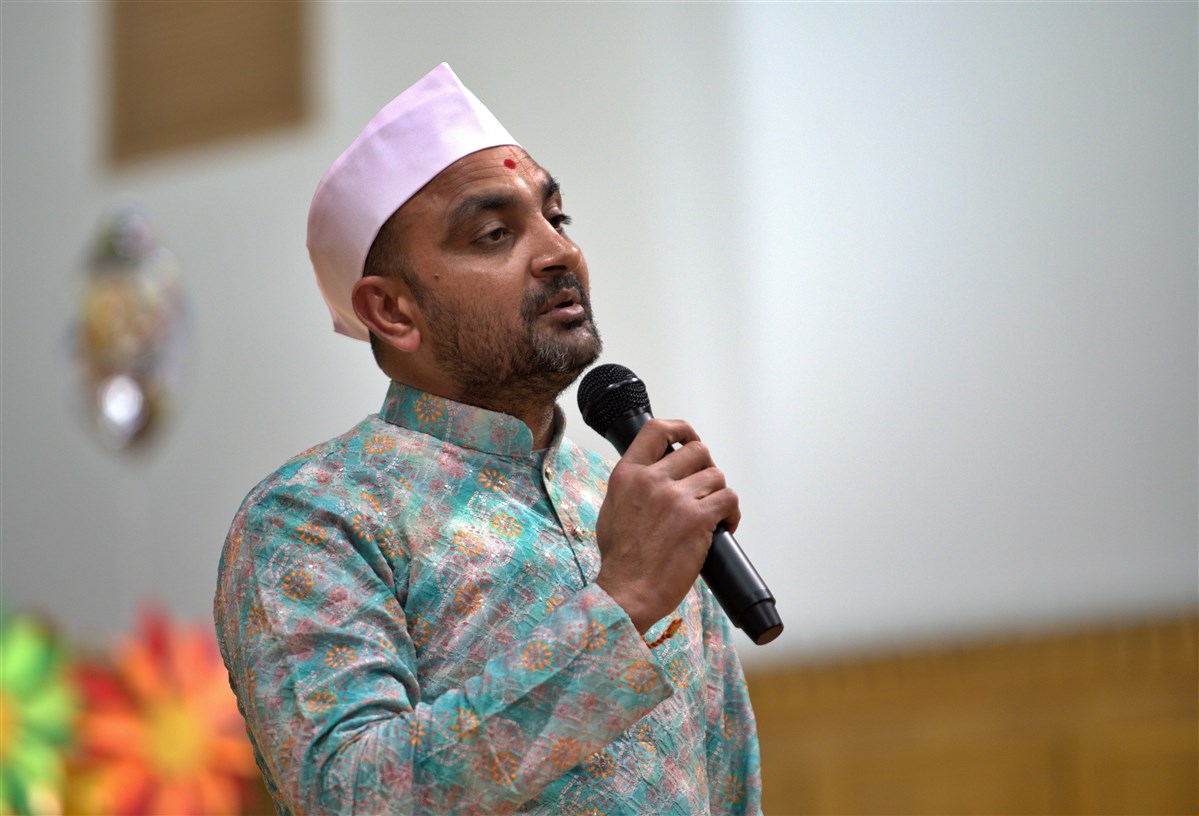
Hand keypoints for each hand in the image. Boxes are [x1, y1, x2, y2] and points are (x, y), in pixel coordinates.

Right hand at [594, 419, 739, 632]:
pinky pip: (729, 500)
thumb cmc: (621, 559)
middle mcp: (651, 480)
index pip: (656, 430)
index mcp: (627, 475)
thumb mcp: (612, 509)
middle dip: (707, 468)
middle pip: (697, 451)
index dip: (681, 429)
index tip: (690, 438)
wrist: (627, 591)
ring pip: (716, 476)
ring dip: (719, 495)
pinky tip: (724, 526)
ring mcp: (676, 498)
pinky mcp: (697, 519)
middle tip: (706, 488)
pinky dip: (732, 513)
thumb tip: (654, 474)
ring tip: (713, 514)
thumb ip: (632, 486)